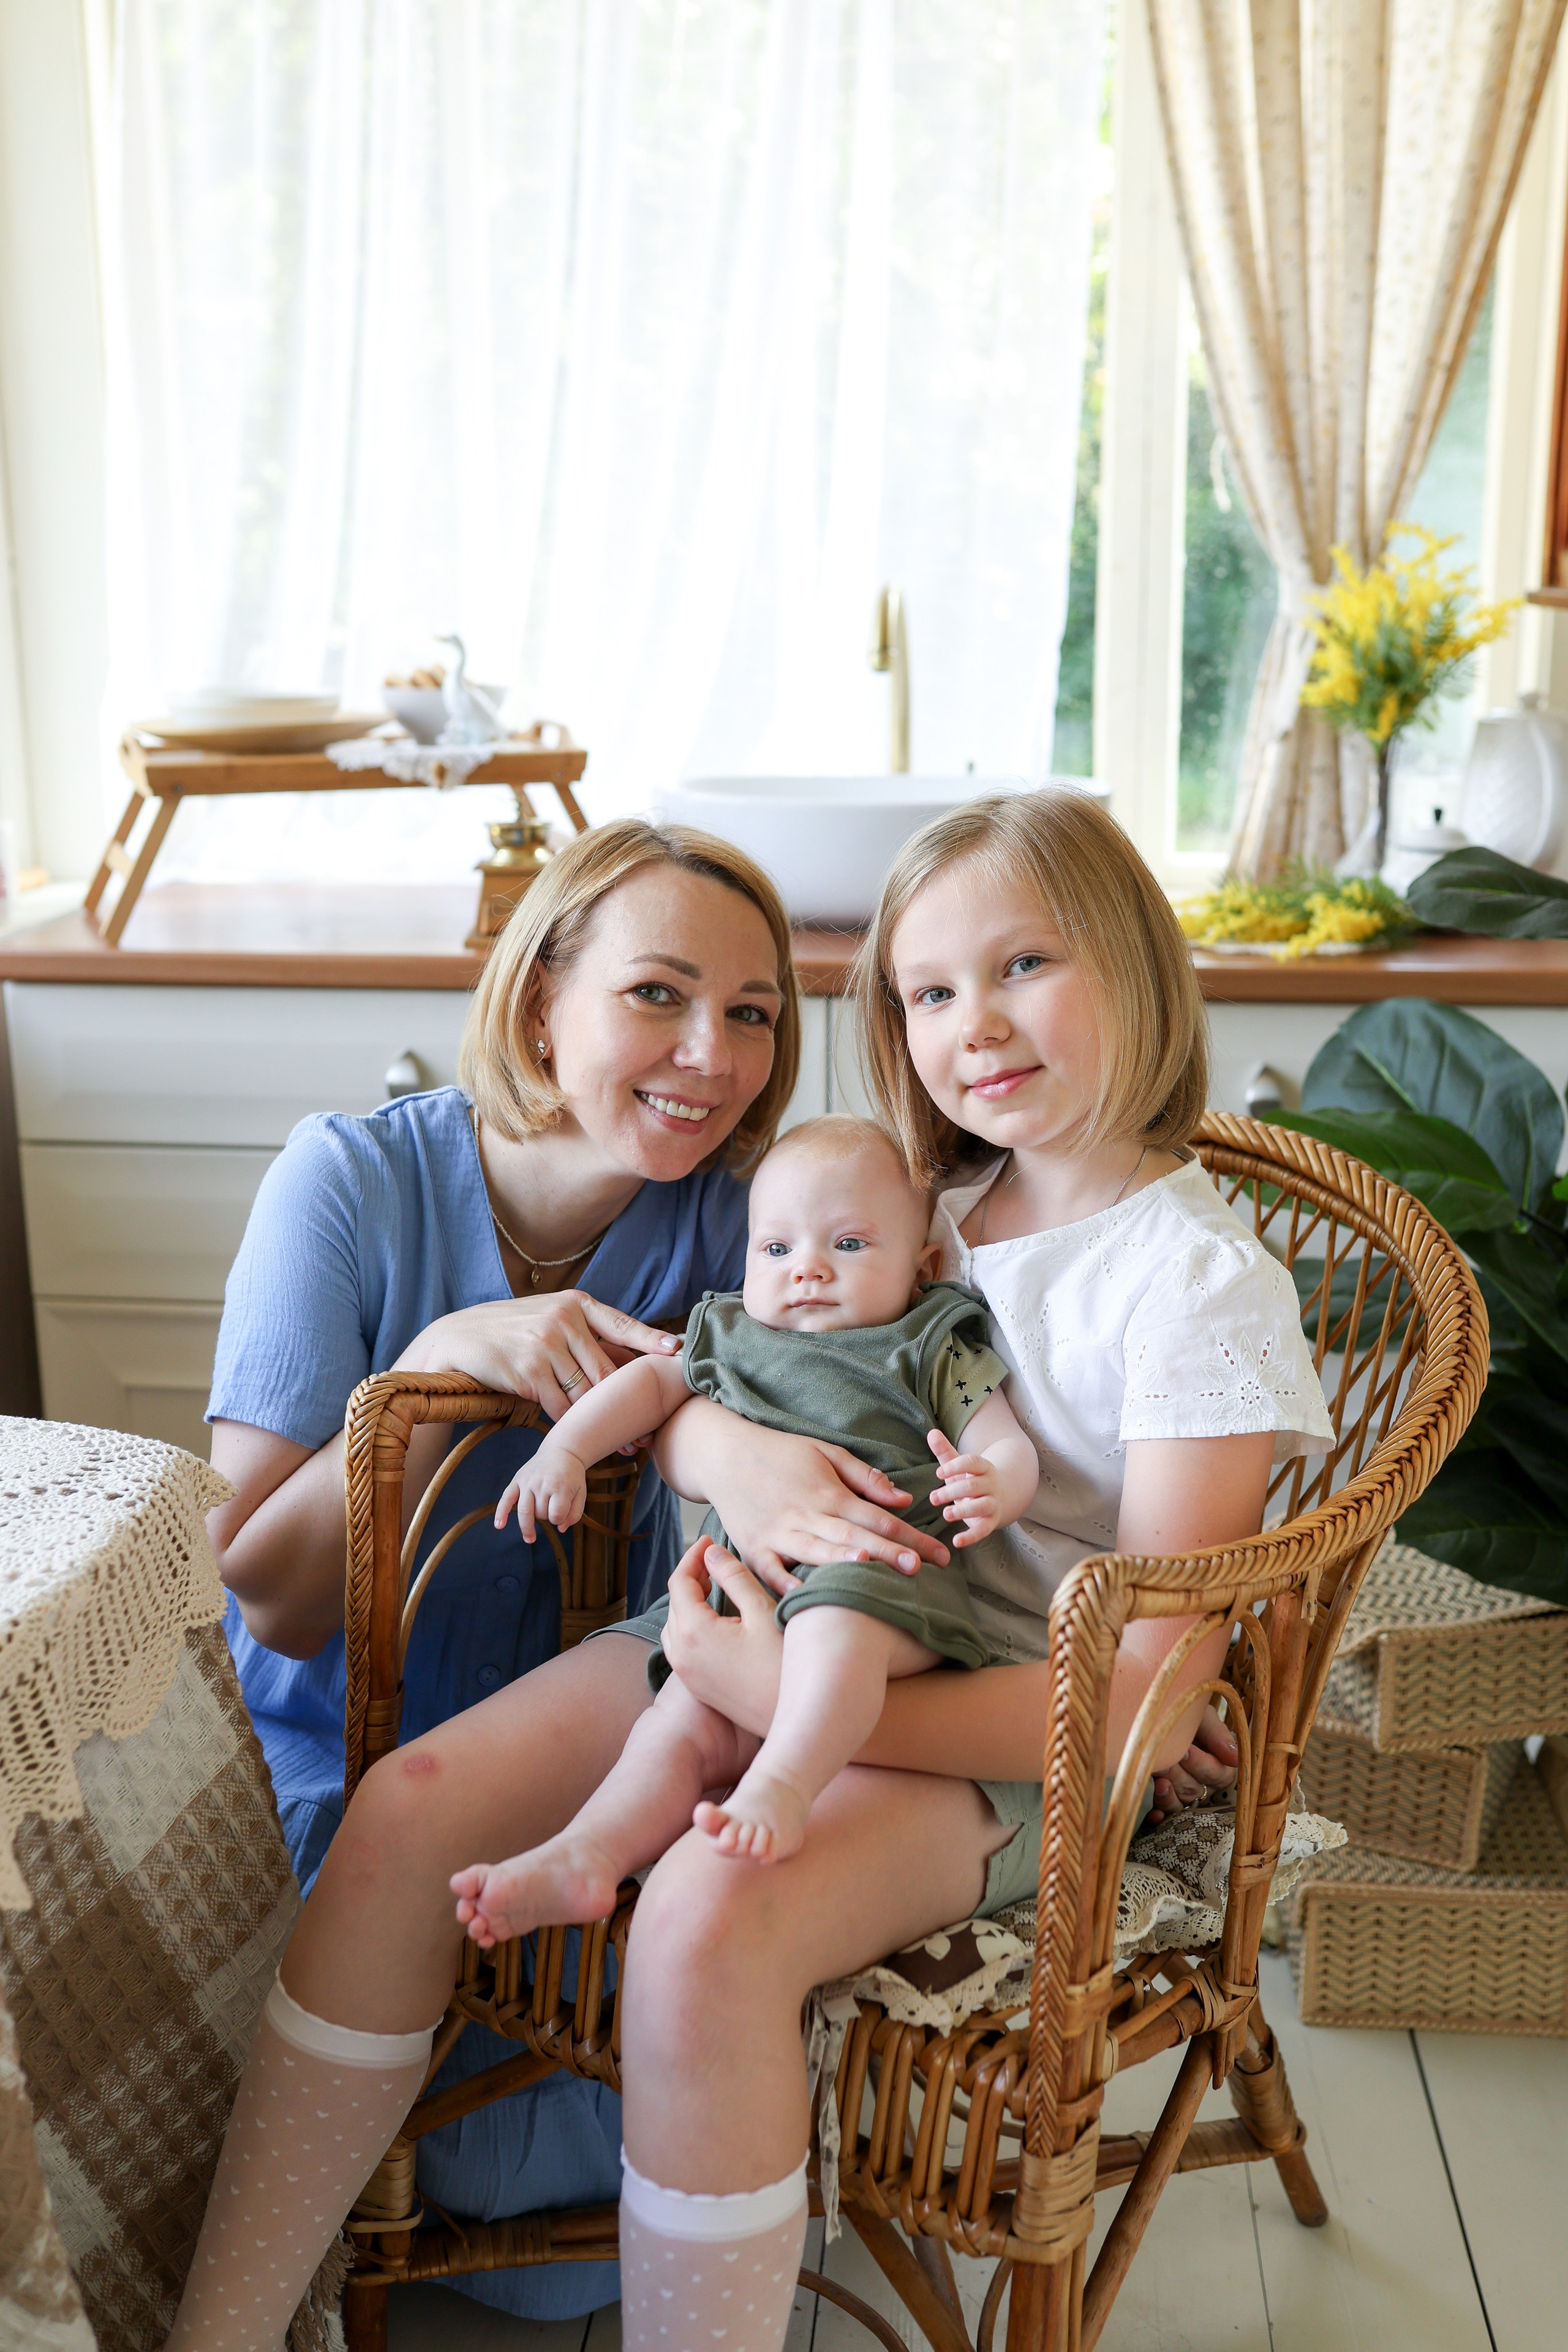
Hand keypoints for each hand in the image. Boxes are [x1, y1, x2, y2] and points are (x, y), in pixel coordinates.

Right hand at [395, 1289, 680, 1422]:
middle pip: (606, 1370)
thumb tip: (625, 1357)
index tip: (676, 1351)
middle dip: (626, 1403)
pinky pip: (560, 1406)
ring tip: (624, 1444)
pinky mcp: (529, 1371)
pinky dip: (569, 1423)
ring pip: (586, 1392)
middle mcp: (563, 1320)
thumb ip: (582, 1331)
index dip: (649, 1340)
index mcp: (575, 1304)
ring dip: (602, 1423)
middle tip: (647, 1430)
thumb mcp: (547, 1316)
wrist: (458, 1340)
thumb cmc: (509, 1331)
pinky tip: (577, 1435)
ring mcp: (546, 1344)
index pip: (620, 1324)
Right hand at [495, 1446, 586, 1540]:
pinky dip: (501, 1513)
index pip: (556, 1515)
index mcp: (560, 1486)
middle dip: (547, 1517)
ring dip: (527, 1527)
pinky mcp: (517, 1480)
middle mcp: (542, 1484)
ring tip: (530, 1539)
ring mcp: (528, 1482)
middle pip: (541, 1514)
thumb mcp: (581, 1493)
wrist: (561, 1451)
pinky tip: (499, 1525)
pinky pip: (506, 1498)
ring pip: (525, 1512)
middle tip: (553, 1507)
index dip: (560, 1519)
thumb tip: (560, 1529)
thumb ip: (575, 1514)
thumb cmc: (572, 1475)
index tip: (563, 1513)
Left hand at [660, 1536, 785, 1736]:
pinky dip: (690, 1625)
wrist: (793, 1718)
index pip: (680, 1581)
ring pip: (675, 1625)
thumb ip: (734, 1578)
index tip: (709, 1541)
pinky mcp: (696, 1687)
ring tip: (713, 1586)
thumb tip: (712, 1554)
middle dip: (691, 1577)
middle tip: (714, 1559)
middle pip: (675, 1602)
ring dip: (689, 1602)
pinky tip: (714, 1620)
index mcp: (694, 1631)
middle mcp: (681, 1654)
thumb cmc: (783, 1664)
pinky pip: (681, 1647)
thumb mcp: (762, 1612)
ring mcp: (687, 1674)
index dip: (692, 1556)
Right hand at [663, 1403, 950, 1589]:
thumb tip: (903, 1499)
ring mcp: (777, 1535)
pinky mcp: (754, 1550)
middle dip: (887, 1555)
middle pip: (853, 1538)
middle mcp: (805, 1515)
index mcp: (828, 1493)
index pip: (877, 1518)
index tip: (938, 1554)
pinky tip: (809, 1601)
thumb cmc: (782, 1453)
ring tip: (871, 1579)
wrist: (725, 1455)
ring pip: (816, 1554)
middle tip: (919, 1570)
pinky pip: (773, 1574)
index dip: (909, 1536)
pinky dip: (789, 1587)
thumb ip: (865, 1478)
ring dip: (843, 1566)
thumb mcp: (826, 1452)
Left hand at [927, 1429, 1002, 1546]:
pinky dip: (971, 1537)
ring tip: (945, 1514)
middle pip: (972, 1486)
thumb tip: (931, 1432)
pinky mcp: (992, 1522)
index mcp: (983, 1467)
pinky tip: (956, 1541)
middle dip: (952, 1491)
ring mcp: (993, 1503)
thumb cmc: (972, 1480)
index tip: (939, 1472)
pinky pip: (984, 1530)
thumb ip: (945, 1452)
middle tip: (933, 1498)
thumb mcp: (959, 1466)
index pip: (972, 1462)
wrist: (1002, 1496)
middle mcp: (991, 1484)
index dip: (956, 1467)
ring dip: (963, 1510)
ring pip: (982, 1506)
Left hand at [1147, 1705, 1239, 1824]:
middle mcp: (1204, 1785)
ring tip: (1158, 1782)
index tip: (1186, 1750)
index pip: (1217, 1773)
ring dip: (1169, 1796)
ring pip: (1180, 1804)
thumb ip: (1217, 1734)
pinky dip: (1159, 1816)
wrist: (1158, 1717)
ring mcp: (1184, 1795)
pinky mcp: (1164, 1801)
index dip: (1201, 1764)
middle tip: (1164, 1763)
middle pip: (1195, 1789)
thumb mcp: (1202, 1717)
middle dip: (1179, 1776)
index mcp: (1220, 1766)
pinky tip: (1154, 1815)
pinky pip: (1164, 1815)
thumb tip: (1235, 1758)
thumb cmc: (1186, 1715)